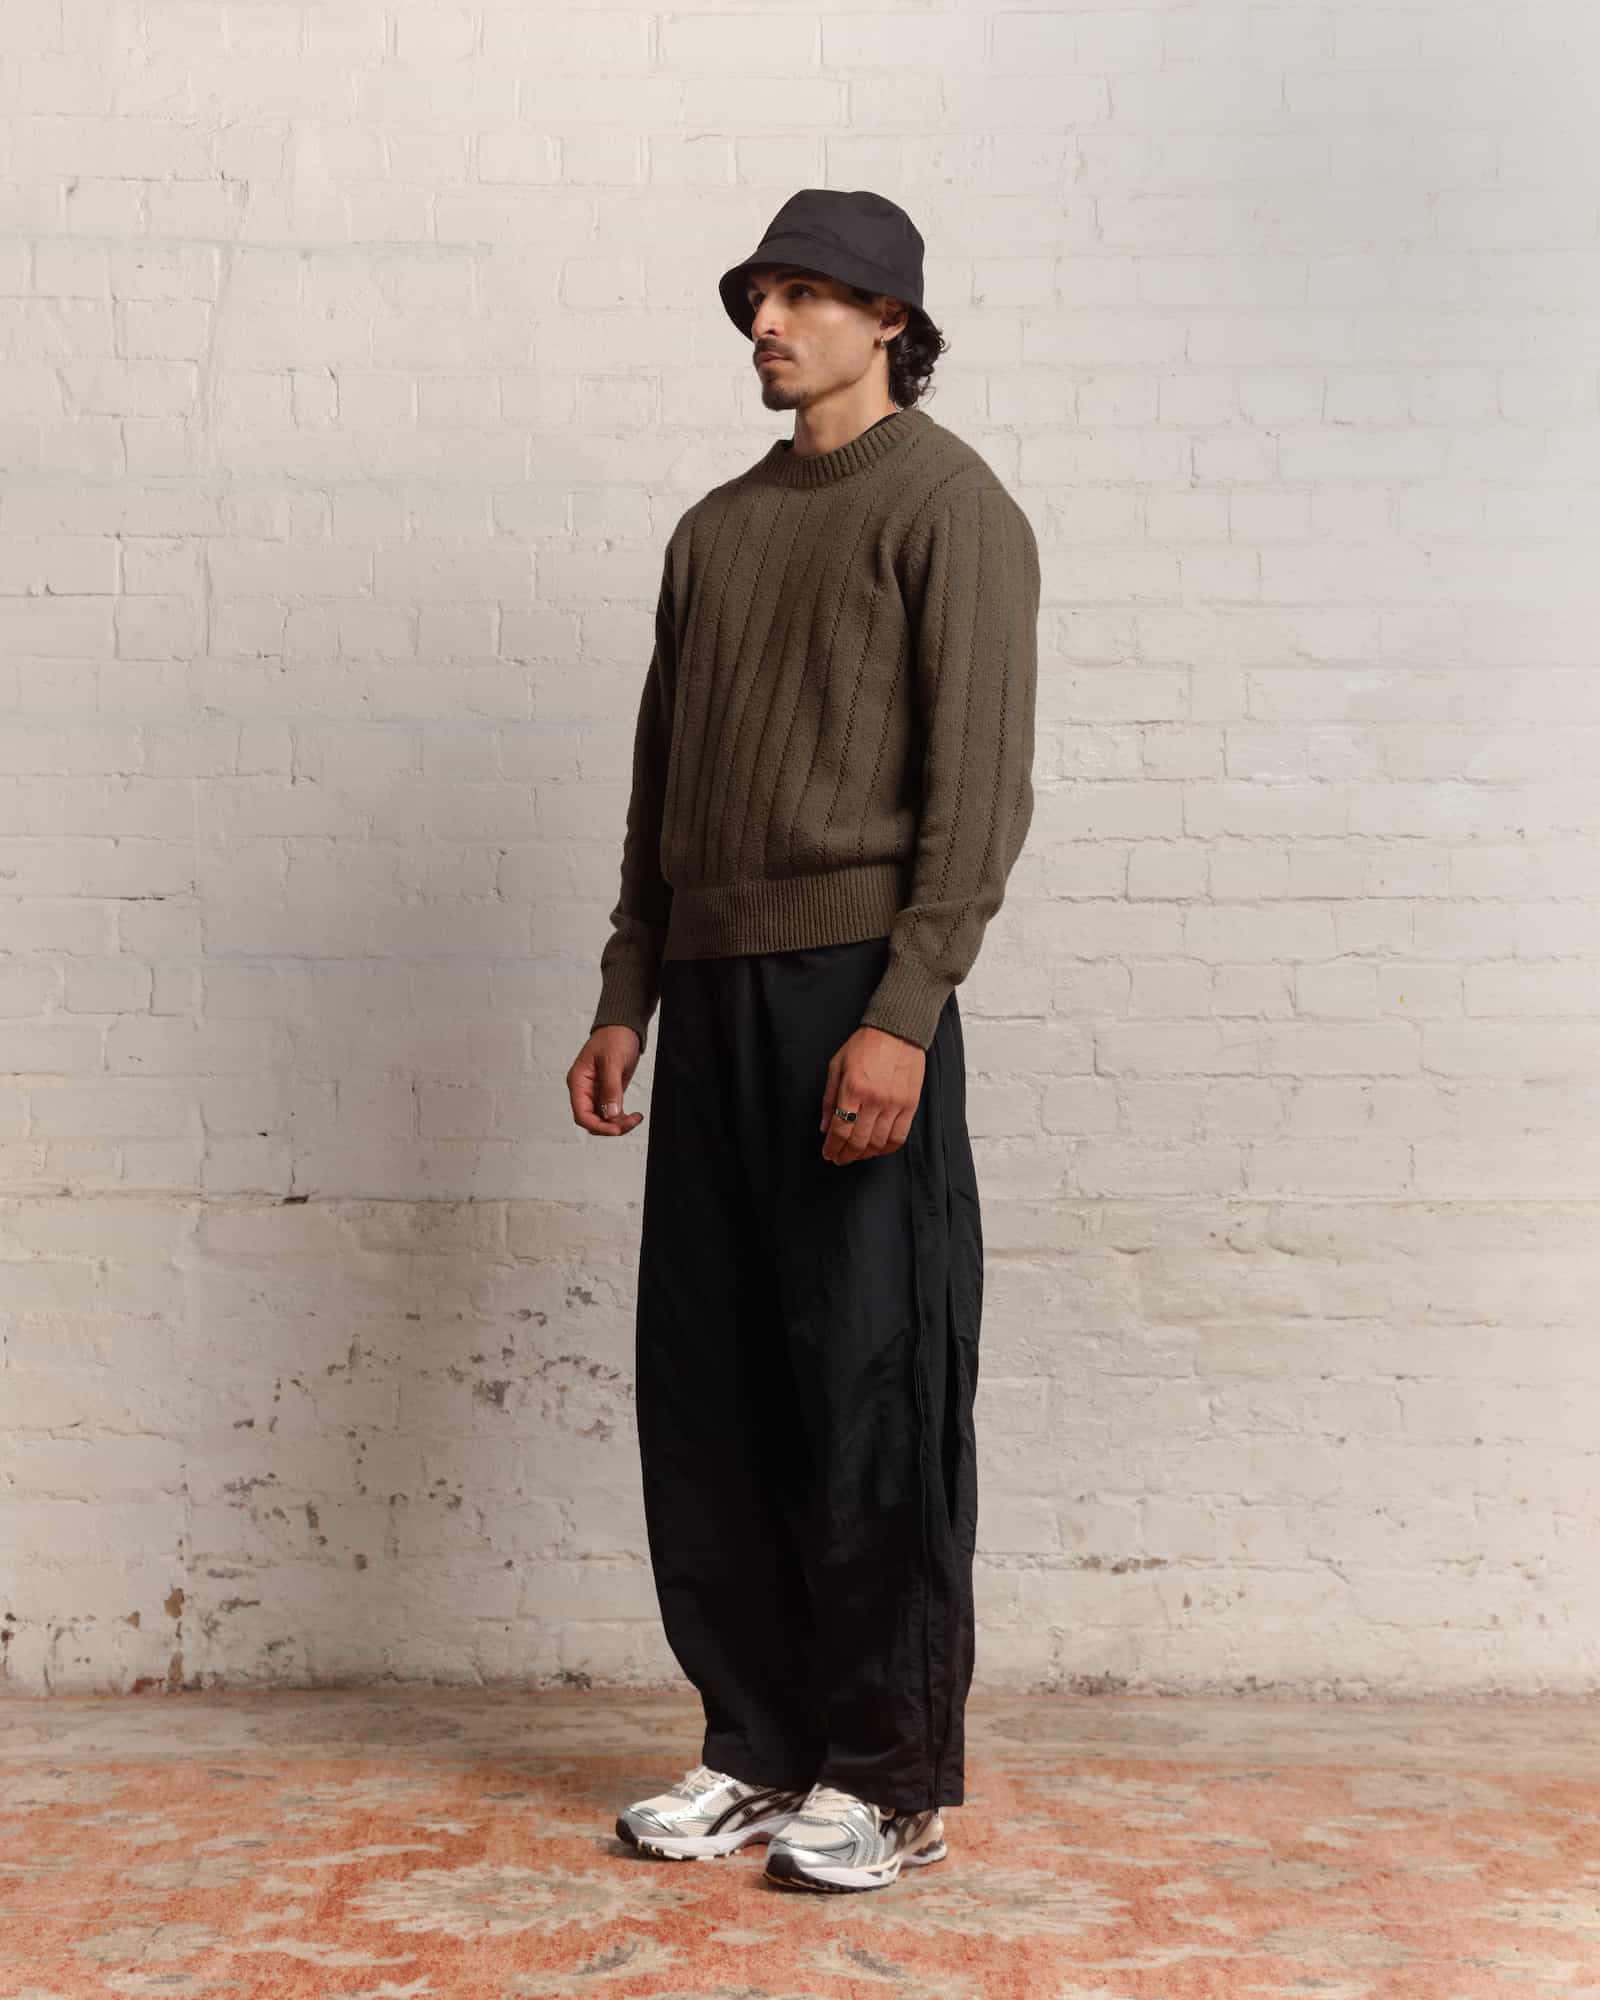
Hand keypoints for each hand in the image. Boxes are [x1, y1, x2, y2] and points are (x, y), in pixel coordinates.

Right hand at [569, 1025, 644, 1135]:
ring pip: (602, 1119)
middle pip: (591, 1120)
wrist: (623, 1027)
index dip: (597, 1125)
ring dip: (617, 1124)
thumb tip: (610, 1114)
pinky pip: (611, 1113)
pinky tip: (634, 1116)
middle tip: (629, 1123)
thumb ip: (611, 1089)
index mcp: (578, 1081)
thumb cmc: (613, 1037)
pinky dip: (621, 1118)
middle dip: (610, 1126)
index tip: (615, 1129)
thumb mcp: (612, 1061)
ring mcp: (596, 1092)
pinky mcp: (608, 1092)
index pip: (581, 1113)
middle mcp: (584, 1089)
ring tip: (635, 1118)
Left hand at [818, 1025, 924, 1163]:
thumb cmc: (865, 1045)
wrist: (897, 1031)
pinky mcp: (910, 1105)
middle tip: (840, 1159)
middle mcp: (874, 1100)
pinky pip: (899, 1136)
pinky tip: (878, 1148)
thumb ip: (829, 1098)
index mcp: (853, 1089)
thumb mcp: (837, 1066)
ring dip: (865, 1154)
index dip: (832, 1147)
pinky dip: (887, 1148)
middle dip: (846, 1155)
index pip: (840, 1130)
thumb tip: (824, 1126)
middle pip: (858, 1141)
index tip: (828, 1153)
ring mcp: (894, 1104)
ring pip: (878, 1142)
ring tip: (857, 1154)